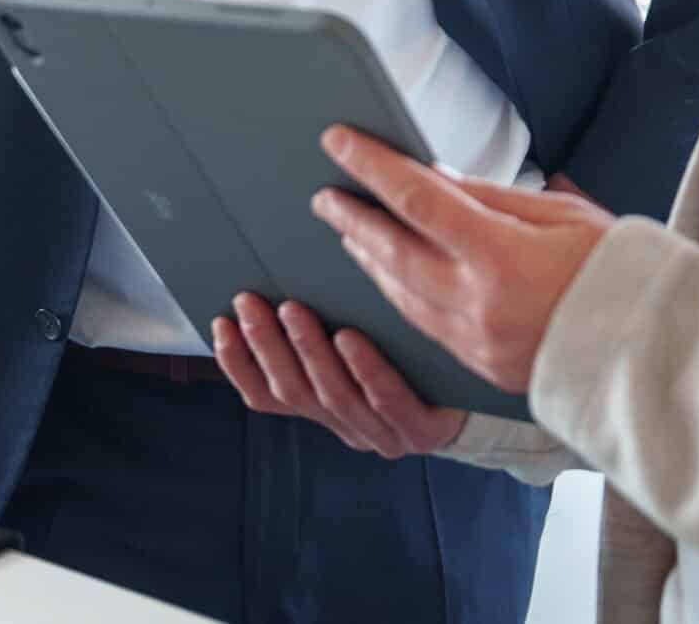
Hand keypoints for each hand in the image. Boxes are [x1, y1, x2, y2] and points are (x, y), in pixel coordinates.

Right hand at [212, 293, 468, 458]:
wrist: (478, 395)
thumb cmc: (410, 356)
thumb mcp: (360, 339)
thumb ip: (321, 320)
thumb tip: (280, 265)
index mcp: (321, 408)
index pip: (266, 395)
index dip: (238, 361)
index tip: (220, 320)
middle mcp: (344, 425)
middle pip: (292, 391)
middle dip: (266, 345)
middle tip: (250, 302)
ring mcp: (380, 433)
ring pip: (332, 397)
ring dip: (306, 352)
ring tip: (293, 310)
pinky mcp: (419, 432)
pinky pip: (386, 400)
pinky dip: (364, 370)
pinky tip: (350, 338)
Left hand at [312, 130, 614, 393]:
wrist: (654, 354)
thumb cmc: (618, 271)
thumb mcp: (562, 215)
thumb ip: (491, 198)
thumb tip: (432, 177)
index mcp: (503, 256)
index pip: (418, 200)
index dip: (373, 166)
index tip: (340, 141)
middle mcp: (478, 303)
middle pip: (395, 253)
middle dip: (354, 221)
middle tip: (324, 195)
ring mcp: (475, 342)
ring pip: (400, 295)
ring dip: (370, 259)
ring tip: (348, 231)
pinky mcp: (479, 367)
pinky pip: (422, 326)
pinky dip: (397, 295)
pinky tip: (387, 276)